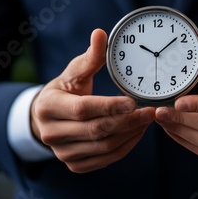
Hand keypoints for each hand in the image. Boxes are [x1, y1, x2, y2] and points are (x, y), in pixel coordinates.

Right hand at [31, 29, 154, 172]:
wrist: (47, 118)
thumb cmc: (64, 90)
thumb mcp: (73, 72)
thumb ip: (90, 57)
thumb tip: (100, 33)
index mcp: (48, 107)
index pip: (84, 108)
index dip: (110, 106)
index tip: (133, 102)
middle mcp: (51, 133)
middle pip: (96, 130)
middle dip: (127, 121)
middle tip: (150, 111)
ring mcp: (62, 153)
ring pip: (104, 147)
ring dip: (130, 135)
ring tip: (147, 120)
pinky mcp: (74, 165)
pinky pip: (105, 159)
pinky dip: (125, 147)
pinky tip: (137, 133)